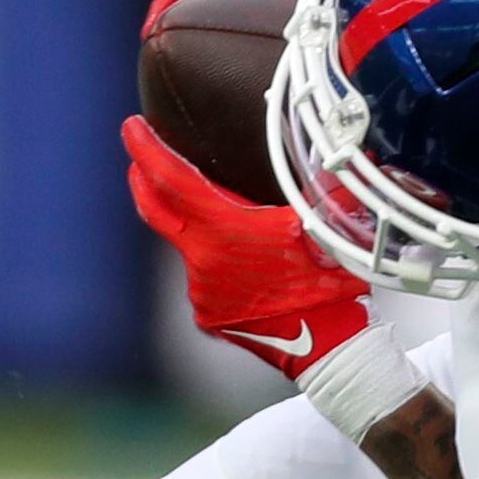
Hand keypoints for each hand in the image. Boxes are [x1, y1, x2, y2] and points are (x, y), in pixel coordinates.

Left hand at [125, 116, 369, 382]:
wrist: (330, 351)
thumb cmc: (333, 288)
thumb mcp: (333, 226)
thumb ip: (328, 186)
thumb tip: (346, 151)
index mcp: (226, 232)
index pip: (172, 181)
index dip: (147, 149)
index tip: (131, 127)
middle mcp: (202, 261)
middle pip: (158, 211)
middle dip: (143, 177)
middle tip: (139, 155)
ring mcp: (201, 292)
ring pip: (192, 247)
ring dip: (203, 231)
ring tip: (238, 226)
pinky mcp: (207, 314)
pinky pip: (205, 278)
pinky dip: (219, 265)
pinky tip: (250, 269)